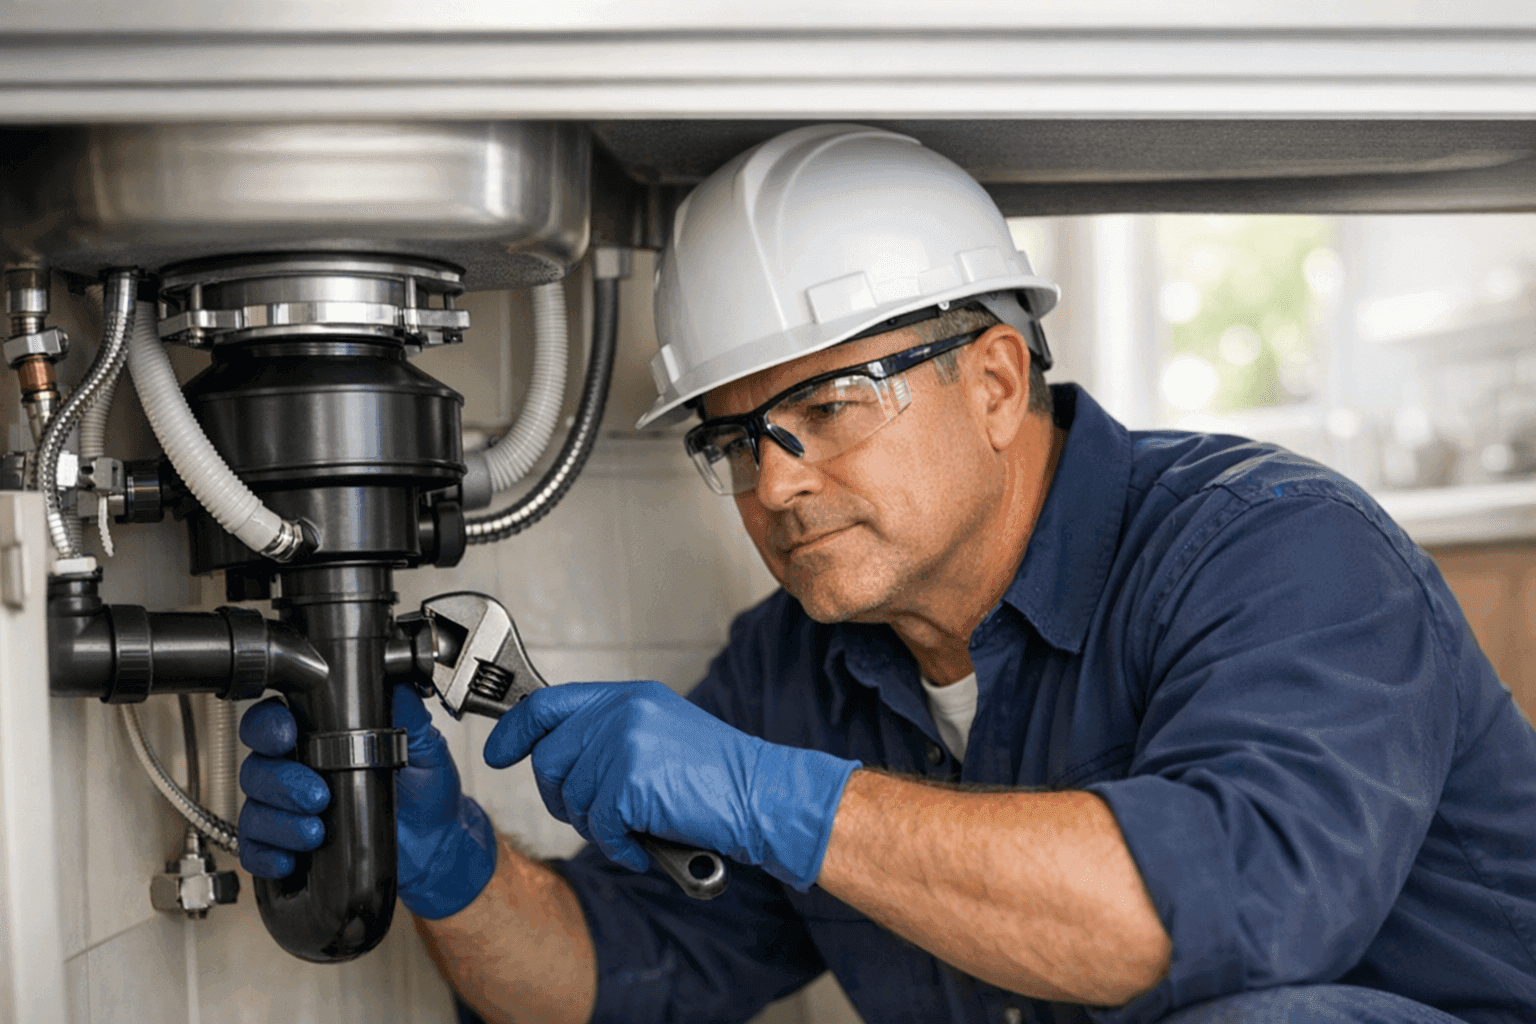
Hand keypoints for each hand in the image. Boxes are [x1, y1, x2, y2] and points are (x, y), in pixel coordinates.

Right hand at [237, 685, 497, 919]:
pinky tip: (290, 859)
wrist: (435, 843)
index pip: (272, 721)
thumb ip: (410, 716)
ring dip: (279, 821)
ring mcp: (289, 810)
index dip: (269, 726)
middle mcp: (297, 770)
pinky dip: (267, 855)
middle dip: (280, 781)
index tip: (287, 734)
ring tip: (316, 831)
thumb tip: (398, 685)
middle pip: (257, 766)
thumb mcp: (424, 749)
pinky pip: (255, 850)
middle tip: (317, 795)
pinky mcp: (289, 846)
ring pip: (255, 809)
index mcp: (320, 738)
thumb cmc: (424, 791)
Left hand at [483, 680, 859, 890]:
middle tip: (597, 816)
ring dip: (598, 826)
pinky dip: (618, 846)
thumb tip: (557, 754)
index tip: (498, 751)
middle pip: (549, 759)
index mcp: (629, 697)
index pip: (548, 703)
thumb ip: (612, 733)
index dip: (514, 729)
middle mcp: (622, 713)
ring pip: (571, 797)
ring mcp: (624, 745)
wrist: (762, 795)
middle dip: (562, 797)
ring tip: (634, 828)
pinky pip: (597, 827)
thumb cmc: (719, 775)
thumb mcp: (662, 733)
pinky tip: (642, 845)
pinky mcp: (630, 783)